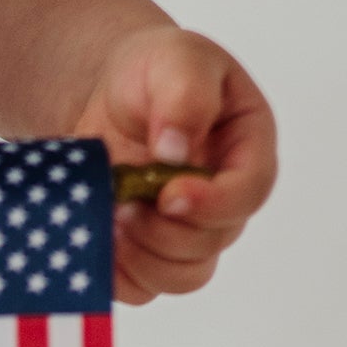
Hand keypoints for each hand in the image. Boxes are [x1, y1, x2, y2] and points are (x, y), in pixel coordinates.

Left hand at [74, 25, 277, 305]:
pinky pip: (142, 288)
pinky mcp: (150, 255)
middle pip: (210, 243)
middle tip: (121, 202)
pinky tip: (97, 240)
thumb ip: (185, 95)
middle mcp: (225, 201)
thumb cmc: (153, 71)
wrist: (109, 94)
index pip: (249, 193)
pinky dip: (117, 273)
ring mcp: (190, 233)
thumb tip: (176, 151)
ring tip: (109, 219)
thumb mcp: (176, 58)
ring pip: (181, 276)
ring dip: (140, 257)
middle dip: (162, 230)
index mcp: (247, 150)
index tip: (169, 193)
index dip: (213, 204)